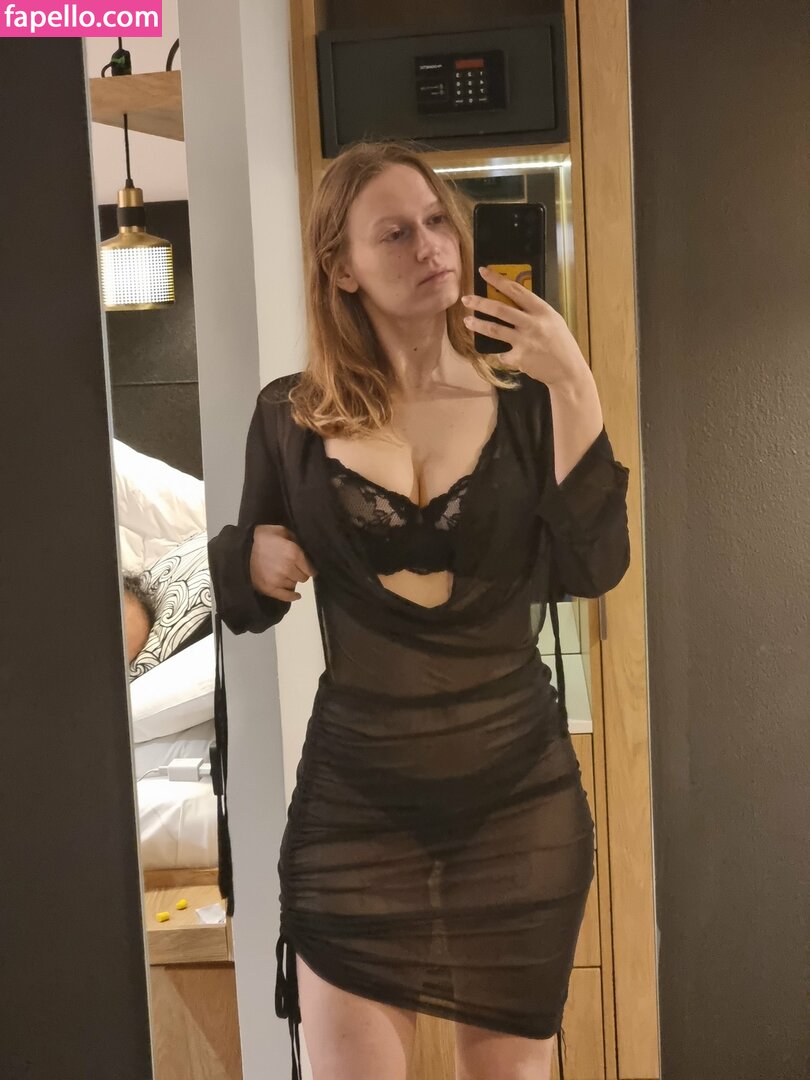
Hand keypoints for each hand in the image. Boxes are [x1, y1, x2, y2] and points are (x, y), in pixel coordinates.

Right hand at [250, 524, 315, 602]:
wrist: (241, 548)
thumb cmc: (263, 537)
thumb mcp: (281, 531)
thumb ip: (296, 540)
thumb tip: (305, 551)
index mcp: (294, 553)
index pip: (310, 569)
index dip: (309, 568)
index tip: (306, 567)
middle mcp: (288, 568)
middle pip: (303, 578)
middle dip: (300, 573)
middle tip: (293, 568)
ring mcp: (279, 580)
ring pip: (293, 585)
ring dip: (291, 580)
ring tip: (284, 574)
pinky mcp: (269, 589)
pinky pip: (286, 596)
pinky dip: (292, 596)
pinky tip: (297, 595)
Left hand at [461, 266, 590, 388]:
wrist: (568, 371)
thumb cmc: (561, 344)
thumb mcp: (553, 320)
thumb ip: (534, 312)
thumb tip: (512, 301)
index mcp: (542, 310)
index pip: (516, 290)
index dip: (497, 280)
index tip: (483, 272)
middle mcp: (532, 323)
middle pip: (500, 309)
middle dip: (480, 302)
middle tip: (465, 299)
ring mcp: (524, 341)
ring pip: (494, 329)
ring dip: (478, 324)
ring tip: (467, 321)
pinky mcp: (518, 358)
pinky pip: (501, 353)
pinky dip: (498, 353)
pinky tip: (497, 353)